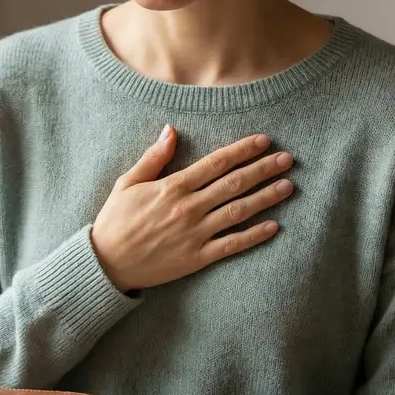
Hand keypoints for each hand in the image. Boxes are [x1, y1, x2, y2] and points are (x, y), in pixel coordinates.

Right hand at [91, 125, 294, 292]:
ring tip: (288, 186)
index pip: (216, 163)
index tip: (264, 141)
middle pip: (234, 183)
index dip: (242, 150)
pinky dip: (254, 236)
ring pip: (238, 211)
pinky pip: (231, 245)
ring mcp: (195, 233)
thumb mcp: (127, 183)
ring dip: (266, 198)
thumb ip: (153, 158)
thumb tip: (170, 130)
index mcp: (173, 187)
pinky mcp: (197, 257)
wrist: (106, 263)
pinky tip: (274, 226)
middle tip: (287, 159)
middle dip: (263, 169)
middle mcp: (188, 207)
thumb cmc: (115, 221)